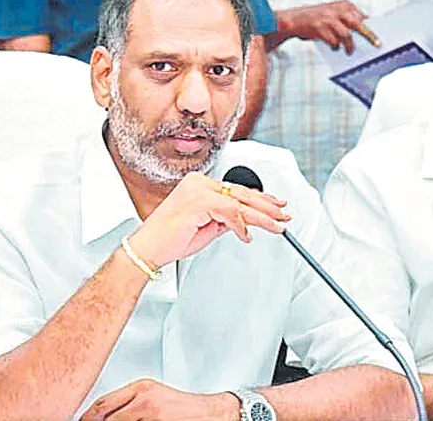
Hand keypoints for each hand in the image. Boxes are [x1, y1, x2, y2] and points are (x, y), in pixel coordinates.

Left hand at [80, 379, 238, 420]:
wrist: (214, 414)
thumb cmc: (185, 408)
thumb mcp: (153, 396)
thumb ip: (128, 403)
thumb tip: (102, 416)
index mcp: (141, 388)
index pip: (102, 404)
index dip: (87, 418)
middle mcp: (145, 401)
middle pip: (106, 417)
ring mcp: (153, 416)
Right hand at [128, 172, 289, 268]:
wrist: (148, 248)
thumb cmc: (170, 239)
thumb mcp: (206, 227)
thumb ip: (225, 219)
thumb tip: (244, 221)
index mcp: (199, 184)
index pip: (235, 189)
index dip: (259, 199)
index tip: (274, 207)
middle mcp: (199, 183)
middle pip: (241, 192)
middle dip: (267, 206)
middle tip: (284, 214)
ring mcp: (198, 190)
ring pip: (239, 202)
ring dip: (261, 216)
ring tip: (277, 226)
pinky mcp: (198, 201)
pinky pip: (230, 211)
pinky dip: (241, 225)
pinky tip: (246, 236)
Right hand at [280, 0, 380, 54]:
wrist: (293, 20)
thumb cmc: (314, 18)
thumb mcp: (332, 12)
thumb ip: (346, 18)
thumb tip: (363, 26)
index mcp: (342, 4)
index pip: (361, 16)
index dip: (370, 26)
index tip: (378, 36)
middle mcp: (336, 10)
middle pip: (358, 23)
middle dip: (369, 35)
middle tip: (376, 44)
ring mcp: (328, 19)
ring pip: (346, 34)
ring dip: (349, 45)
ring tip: (350, 51)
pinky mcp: (319, 29)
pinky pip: (333, 41)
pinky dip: (335, 46)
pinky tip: (334, 47)